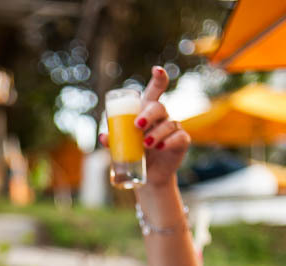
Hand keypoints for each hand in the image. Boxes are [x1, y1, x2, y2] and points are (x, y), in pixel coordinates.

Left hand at [98, 66, 189, 186]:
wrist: (149, 175)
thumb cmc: (135, 154)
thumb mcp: (122, 146)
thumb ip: (113, 140)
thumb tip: (103, 137)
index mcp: (147, 111)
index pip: (155, 90)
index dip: (159, 78)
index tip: (157, 70)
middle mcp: (162, 116)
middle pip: (158, 107)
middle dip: (148, 114)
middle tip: (137, 125)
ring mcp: (173, 128)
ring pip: (168, 124)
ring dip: (156, 133)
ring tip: (146, 144)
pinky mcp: (182, 141)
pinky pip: (179, 137)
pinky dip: (169, 142)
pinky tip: (160, 147)